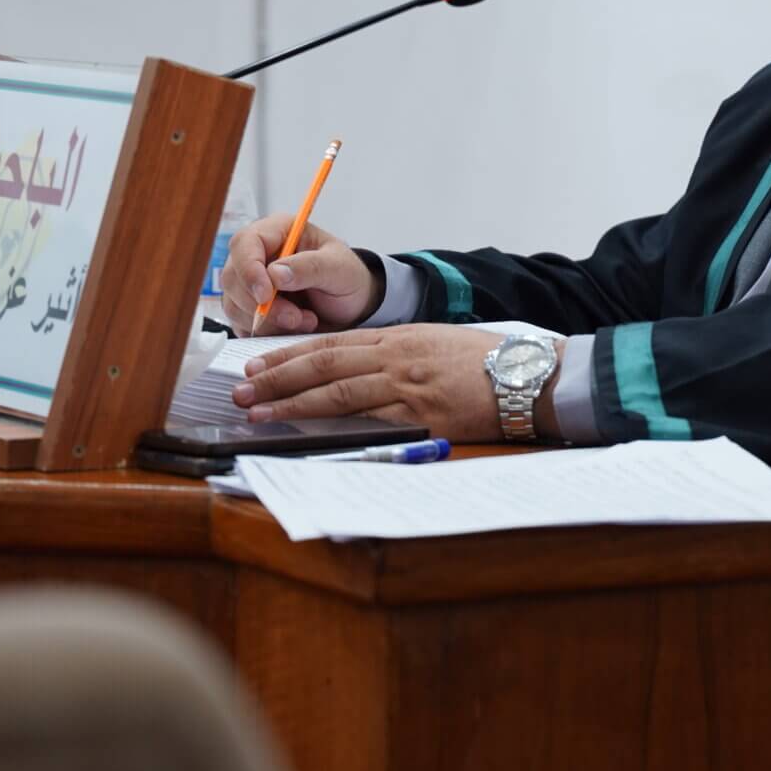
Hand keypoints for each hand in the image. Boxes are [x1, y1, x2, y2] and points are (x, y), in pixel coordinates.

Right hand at [219, 215, 380, 336]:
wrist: (351, 306)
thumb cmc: (347, 279)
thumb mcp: (340, 269)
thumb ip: (311, 267)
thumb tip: (274, 273)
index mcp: (278, 231)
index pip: (245, 243)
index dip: (249, 270)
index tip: (266, 295)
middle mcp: (257, 254)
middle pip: (233, 277)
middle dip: (262, 305)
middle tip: (296, 317)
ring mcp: (249, 283)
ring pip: (234, 305)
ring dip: (268, 322)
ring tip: (305, 320)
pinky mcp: (248, 309)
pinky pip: (241, 324)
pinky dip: (266, 332)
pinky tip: (292, 328)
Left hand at [231, 324, 557, 443]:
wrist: (528, 376)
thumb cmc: (488, 362)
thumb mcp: (437, 343)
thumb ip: (399, 354)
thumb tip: (360, 370)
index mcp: (398, 337)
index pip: (331, 344)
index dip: (290, 355)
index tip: (258, 365)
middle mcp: (396, 357)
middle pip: (323, 366)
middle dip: (277, 378)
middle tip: (242, 389)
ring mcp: (406, 387)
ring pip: (336, 393)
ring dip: (292, 404)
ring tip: (259, 413)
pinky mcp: (420, 416)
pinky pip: (368, 421)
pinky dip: (333, 427)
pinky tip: (307, 433)